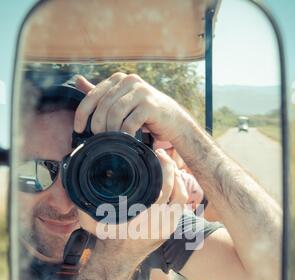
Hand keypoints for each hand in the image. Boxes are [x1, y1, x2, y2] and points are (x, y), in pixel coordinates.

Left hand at [74, 74, 192, 142]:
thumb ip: (102, 93)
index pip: (93, 95)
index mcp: (118, 79)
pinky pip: (130, 122)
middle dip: (98, 125)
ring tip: (111, 140)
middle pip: (103, 105)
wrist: (173, 121)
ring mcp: (141, 92)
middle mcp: (129, 81)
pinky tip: (126, 141)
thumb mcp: (121, 101)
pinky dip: (125, 134)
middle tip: (98, 138)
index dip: (82, 113)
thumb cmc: (144, 113)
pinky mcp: (150, 105)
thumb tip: (77, 80)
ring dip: (110, 130)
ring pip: (115, 113)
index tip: (79, 129)